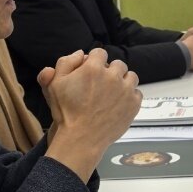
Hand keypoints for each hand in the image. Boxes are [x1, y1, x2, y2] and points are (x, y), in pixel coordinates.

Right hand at [42, 49, 141, 180]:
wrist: (81, 138)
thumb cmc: (67, 112)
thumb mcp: (55, 84)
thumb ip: (65, 63)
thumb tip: (81, 53)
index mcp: (93, 68)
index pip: (100, 53)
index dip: (95, 61)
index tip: (92, 71)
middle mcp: (112, 76)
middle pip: (118, 64)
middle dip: (110, 71)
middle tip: (102, 84)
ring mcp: (126, 90)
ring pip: (130, 76)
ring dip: (123, 81)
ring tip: (113, 93)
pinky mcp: (134, 104)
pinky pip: (137, 92)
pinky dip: (130, 96)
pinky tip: (119, 103)